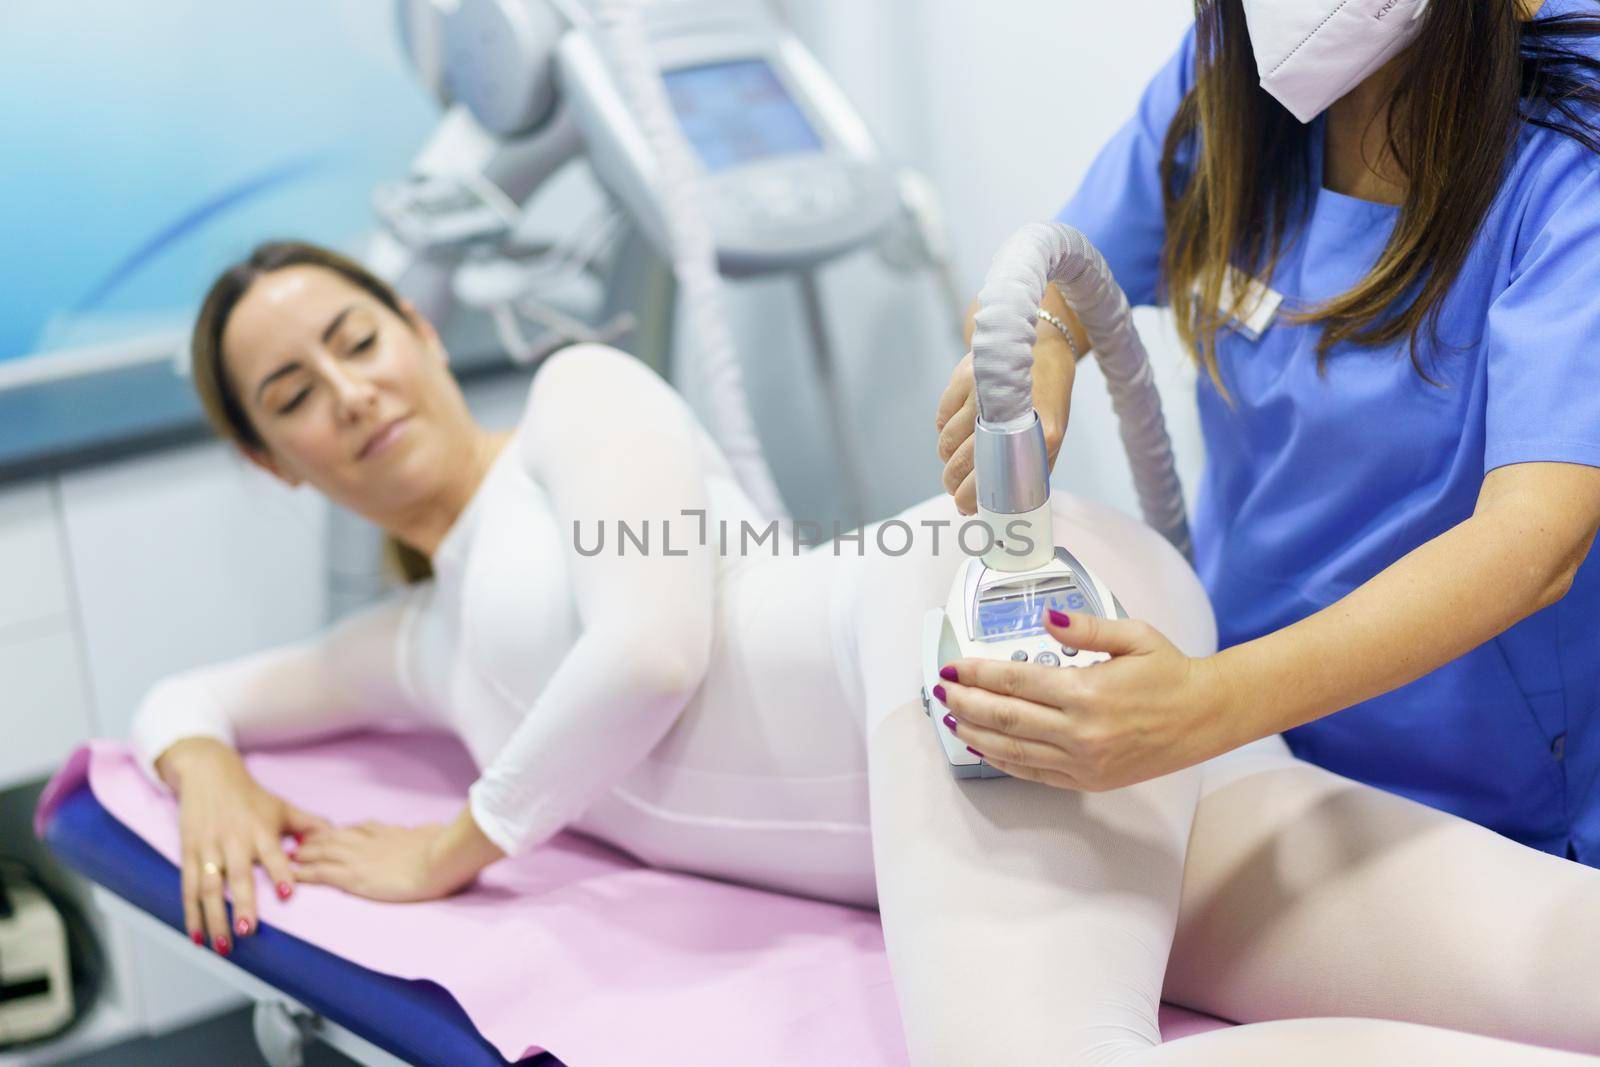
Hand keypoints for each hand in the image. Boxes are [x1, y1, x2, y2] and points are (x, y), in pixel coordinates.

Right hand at [159, 738, 331, 954]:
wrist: (209, 774)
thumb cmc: (251, 796)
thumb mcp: (282, 807)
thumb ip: (309, 824)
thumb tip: (336, 834)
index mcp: (261, 831)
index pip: (273, 855)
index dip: (280, 874)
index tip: (287, 894)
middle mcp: (234, 841)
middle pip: (238, 875)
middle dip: (242, 904)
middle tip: (246, 931)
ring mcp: (209, 848)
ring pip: (209, 886)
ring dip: (214, 917)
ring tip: (223, 945)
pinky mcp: (190, 853)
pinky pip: (188, 887)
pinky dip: (191, 913)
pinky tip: (196, 935)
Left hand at [291, 807, 502, 902]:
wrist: (439, 859)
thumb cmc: (443, 847)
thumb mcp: (433, 833)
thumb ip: (426, 833)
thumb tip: (433, 829)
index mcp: (388, 832)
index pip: (358, 829)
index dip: (342, 830)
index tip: (331, 831)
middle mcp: (369, 841)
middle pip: (334, 836)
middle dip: (315, 839)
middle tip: (299, 841)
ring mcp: (359, 857)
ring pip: (322, 851)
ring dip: (304, 852)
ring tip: (290, 855)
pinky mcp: (353, 877)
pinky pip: (321, 873)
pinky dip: (303, 873)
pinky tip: (291, 874)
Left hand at [933, 610, 1233, 790]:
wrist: (1207, 716)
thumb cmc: (1171, 673)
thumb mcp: (1133, 636)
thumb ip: (1085, 627)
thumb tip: (1046, 617)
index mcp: (1086, 692)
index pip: (1015, 682)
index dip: (977, 675)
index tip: (952, 668)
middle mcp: (1080, 731)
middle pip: (1005, 717)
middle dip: (965, 704)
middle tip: (941, 692)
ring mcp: (1083, 761)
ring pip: (1013, 749)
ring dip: (976, 734)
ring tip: (952, 719)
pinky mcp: (1089, 780)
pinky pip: (1035, 773)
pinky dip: (1004, 761)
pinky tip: (985, 748)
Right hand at [935, 288, 1079, 514]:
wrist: (1043, 348)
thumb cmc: (1046, 400)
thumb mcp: (1050, 435)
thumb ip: (1031, 467)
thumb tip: (1000, 502)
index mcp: (1040, 432)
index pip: (994, 476)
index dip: (971, 496)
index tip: (965, 505)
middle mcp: (1008, 411)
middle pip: (962, 461)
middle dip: (953, 482)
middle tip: (954, 490)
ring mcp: (983, 391)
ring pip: (948, 441)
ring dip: (947, 458)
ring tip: (954, 462)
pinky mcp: (964, 376)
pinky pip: (942, 418)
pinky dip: (944, 431)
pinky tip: (954, 434)